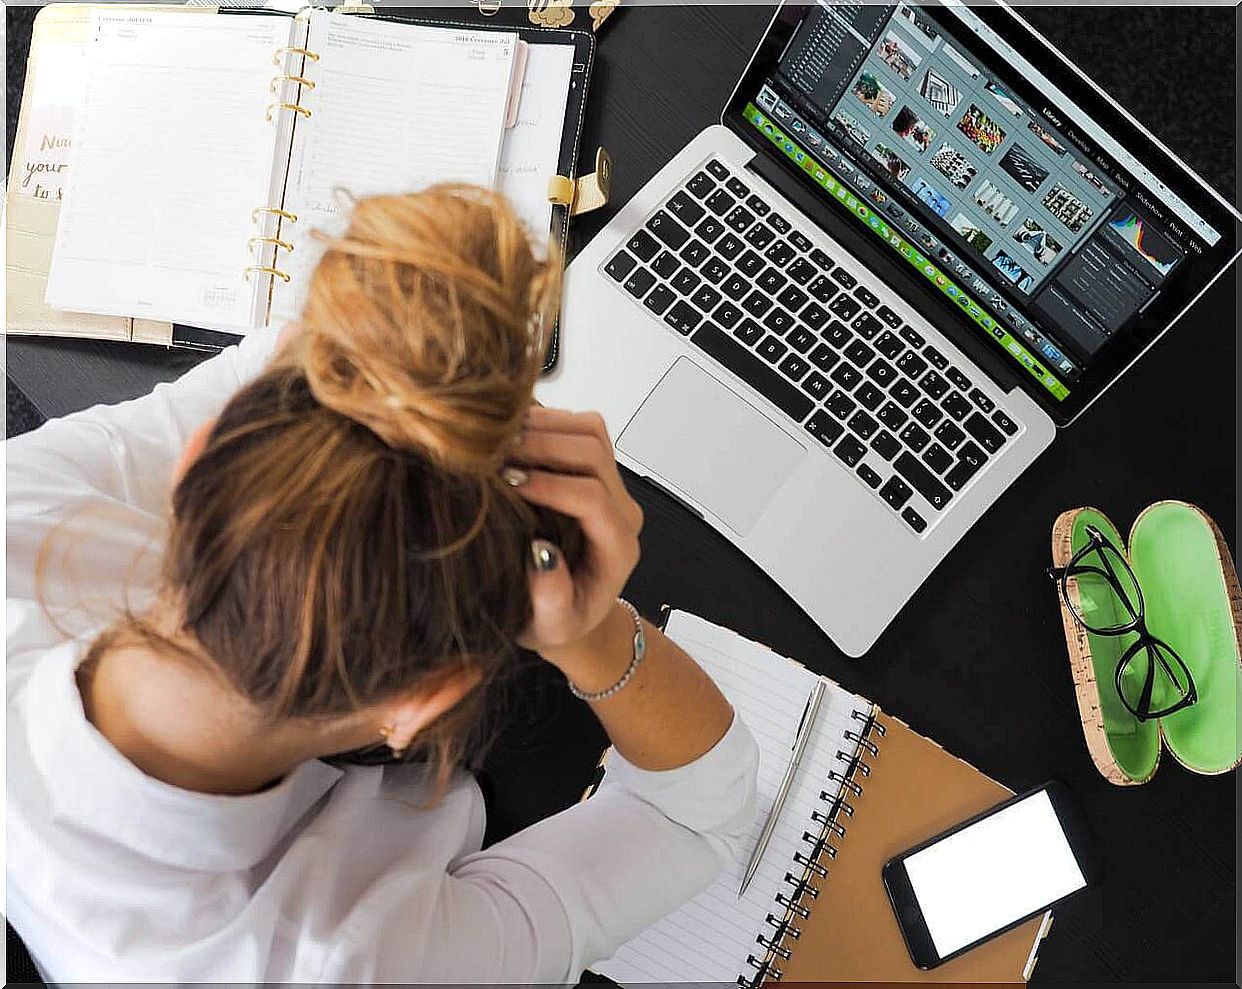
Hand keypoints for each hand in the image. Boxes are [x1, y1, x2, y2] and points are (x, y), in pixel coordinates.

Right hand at [509, 407, 642, 666]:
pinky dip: (547, 420)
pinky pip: (580, 428)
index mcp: (617, 548)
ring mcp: (612, 486)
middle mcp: (622, 510)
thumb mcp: (552, 626)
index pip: (592, 499)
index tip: (508, 482)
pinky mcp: (595, 470)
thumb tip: (541, 553)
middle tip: (494, 452)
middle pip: (594, 453)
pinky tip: (509, 433)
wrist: (575, 612)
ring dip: (545, 426)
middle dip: (543, 446)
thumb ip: (551, 599)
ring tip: (498, 439)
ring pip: (591, 431)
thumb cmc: (560, 622)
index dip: (551, 485)